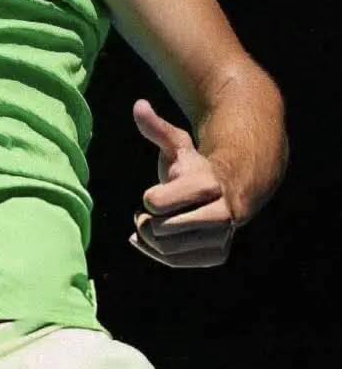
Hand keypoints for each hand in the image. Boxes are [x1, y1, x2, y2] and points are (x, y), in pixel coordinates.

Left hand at [129, 98, 238, 267]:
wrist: (229, 191)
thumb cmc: (195, 166)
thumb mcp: (178, 144)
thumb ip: (157, 128)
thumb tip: (139, 106)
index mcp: (207, 182)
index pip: (158, 203)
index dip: (151, 199)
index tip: (153, 195)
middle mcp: (221, 211)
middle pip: (162, 229)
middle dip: (147, 221)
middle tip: (145, 214)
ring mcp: (221, 235)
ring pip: (169, 249)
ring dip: (150, 239)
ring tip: (149, 226)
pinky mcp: (218, 254)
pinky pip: (177, 262)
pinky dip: (157, 254)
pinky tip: (150, 242)